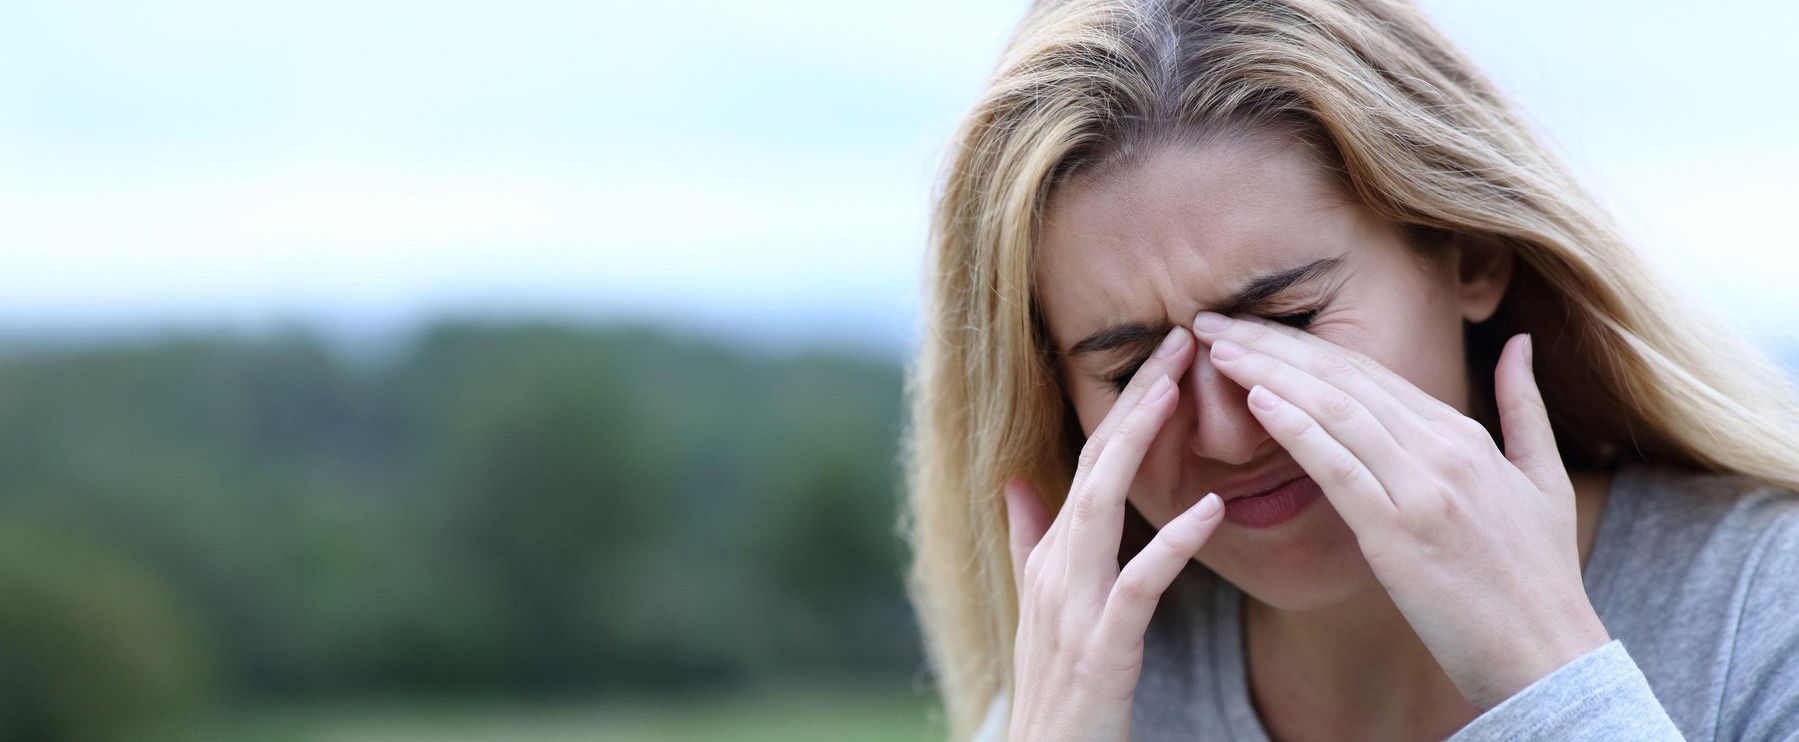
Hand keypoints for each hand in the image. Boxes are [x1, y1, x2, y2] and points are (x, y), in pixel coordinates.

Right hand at [1004, 326, 1227, 741]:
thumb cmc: (1056, 690)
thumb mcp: (1039, 607)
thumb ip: (1030, 542)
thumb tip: (1016, 482)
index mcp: (1053, 557)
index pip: (1090, 461)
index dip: (1125, 405)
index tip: (1165, 353)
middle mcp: (1057, 570)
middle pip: (1095, 466)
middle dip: (1135, 401)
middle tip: (1180, 339)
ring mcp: (1075, 609)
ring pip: (1101, 509)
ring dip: (1139, 446)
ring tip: (1180, 392)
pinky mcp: (1102, 651)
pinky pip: (1137, 588)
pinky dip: (1171, 545)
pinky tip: (1211, 510)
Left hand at [1190, 310, 1609, 711]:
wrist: (1551, 656)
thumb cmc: (1541, 578)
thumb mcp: (1544, 479)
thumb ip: (1526, 408)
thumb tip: (1519, 342)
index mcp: (1463, 435)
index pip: (1368, 372)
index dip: (1303, 344)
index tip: (1251, 326)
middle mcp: (1442, 449)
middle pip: (1342, 378)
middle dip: (1270, 343)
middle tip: (1209, 321)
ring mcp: (1422, 488)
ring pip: (1333, 410)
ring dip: (1266, 371)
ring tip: (1214, 347)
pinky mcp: (1399, 533)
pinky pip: (1338, 467)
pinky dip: (1295, 428)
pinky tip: (1254, 399)